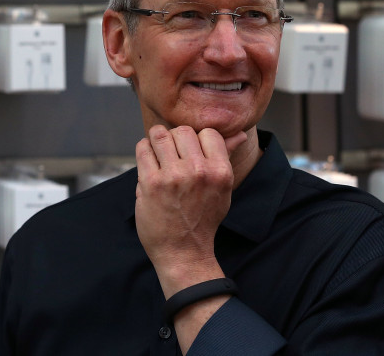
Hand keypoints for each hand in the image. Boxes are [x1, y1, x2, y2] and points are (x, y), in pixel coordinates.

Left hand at [135, 125, 246, 295]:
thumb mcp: (222, 189)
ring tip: (157, 151)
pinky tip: (148, 161)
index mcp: (220, 172)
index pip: (209, 132)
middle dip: (175, 138)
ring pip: (160, 134)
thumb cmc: (203, 218)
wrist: (183, 252)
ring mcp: (173, 176)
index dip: (197, 138)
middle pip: (183, 130)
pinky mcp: (151, 183)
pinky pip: (143, 149)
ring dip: (156, 140)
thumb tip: (241, 134)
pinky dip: (143, 150)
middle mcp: (198, 171)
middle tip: (172, 152)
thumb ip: (225, 157)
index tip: (190, 150)